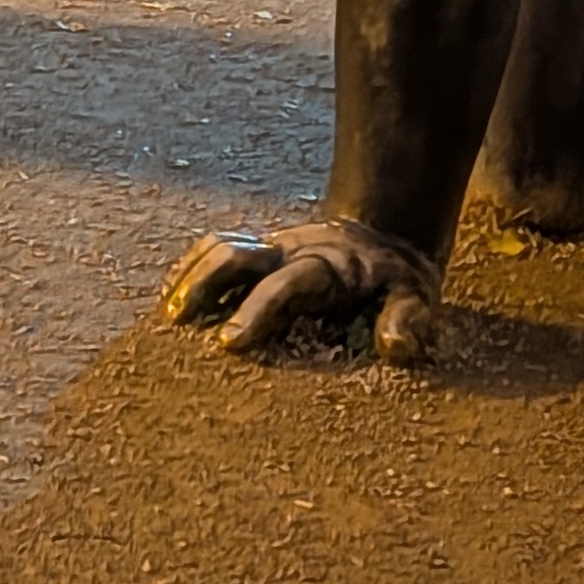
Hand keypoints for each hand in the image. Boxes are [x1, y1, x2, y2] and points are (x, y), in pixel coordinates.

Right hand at [163, 217, 444, 363]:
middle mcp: (291, 251)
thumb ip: (407, 321)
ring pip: (221, 246)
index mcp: (327, 267)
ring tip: (167, 311)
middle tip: (178, 320)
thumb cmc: (398, 281)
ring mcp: (271, 247)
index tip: (229, 342)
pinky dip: (191, 265)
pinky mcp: (259, 249)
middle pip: (237, 252)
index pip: (285, 284)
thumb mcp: (417, 299)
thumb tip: (394, 348)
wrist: (386, 235)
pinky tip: (172, 291)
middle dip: (204, 284)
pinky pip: (216, 246)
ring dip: (190, 274)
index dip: (256, 310)